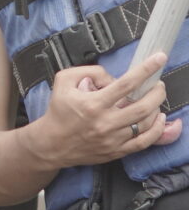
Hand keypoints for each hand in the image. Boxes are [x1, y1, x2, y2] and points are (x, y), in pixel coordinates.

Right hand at [28, 51, 179, 169]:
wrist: (51, 144)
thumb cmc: (58, 112)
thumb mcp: (63, 82)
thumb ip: (87, 71)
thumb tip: (111, 77)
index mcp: (92, 104)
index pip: (126, 84)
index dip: (146, 69)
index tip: (159, 58)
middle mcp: (104, 122)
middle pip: (142, 106)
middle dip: (157, 91)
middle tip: (158, 84)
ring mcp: (112, 139)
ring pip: (146, 123)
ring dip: (156, 107)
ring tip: (155, 99)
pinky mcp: (116, 151)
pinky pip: (145, 141)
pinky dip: (157, 129)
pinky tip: (159, 118)